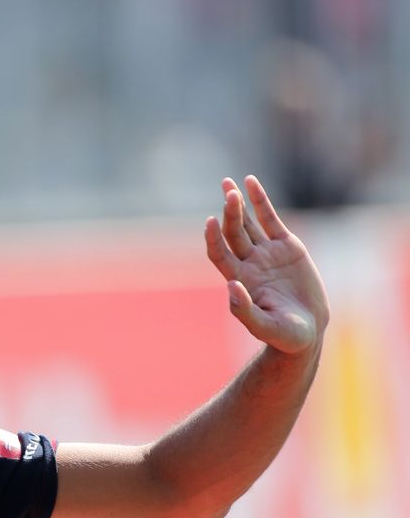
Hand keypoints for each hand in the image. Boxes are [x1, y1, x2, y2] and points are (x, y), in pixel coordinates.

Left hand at [204, 176, 329, 354]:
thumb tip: (230, 285)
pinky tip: (250, 182)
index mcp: (239, 279)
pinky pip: (270, 219)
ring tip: (228, 184)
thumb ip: (244, 310)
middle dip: (230, 213)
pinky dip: (260, 201)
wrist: (307, 331)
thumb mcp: (264, 326)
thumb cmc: (284, 335)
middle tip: (228, 193)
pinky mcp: (287, 246)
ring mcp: (266, 253)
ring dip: (238, 204)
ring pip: (248, 223)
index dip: (213, 238)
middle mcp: (248, 262)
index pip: (218, 253)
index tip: (210, 222)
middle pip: (233, 233)